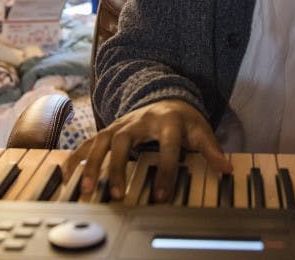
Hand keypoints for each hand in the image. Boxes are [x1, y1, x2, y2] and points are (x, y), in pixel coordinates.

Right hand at [65, 100, 230, 201]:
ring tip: (87, 190)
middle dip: (117, 168)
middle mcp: (139, 120)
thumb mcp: (201, 132)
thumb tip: (227, 170)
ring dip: (93, 165)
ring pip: (101, 140)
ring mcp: (121, 124)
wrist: (166, 97)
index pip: (166, 145)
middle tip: (116, 195)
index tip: (160, 196)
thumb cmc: (184, 120)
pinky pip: (88, 142)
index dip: (164, 169)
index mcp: (166, 120)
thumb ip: (212, 151)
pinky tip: (67, 175)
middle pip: (123, 140)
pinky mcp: (109, 129)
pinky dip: (76, 157)